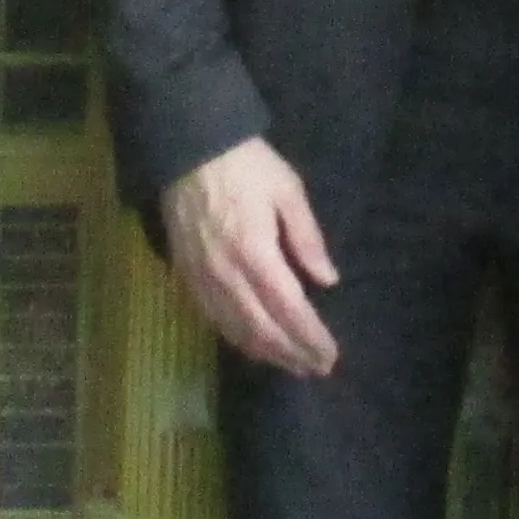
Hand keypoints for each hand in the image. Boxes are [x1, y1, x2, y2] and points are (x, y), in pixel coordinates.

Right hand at [161, 138, 340, 375]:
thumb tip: (327, 280)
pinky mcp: (187, 277)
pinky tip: (254, 346)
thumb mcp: (287, 189)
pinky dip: (238, 339)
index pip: (289, 310)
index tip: (331, 356)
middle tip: (318, 369)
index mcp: (256, 253)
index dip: (311, 338)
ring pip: (237, 330)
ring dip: (268, 354)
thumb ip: (307, 237)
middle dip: (293, 353)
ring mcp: (203, 279)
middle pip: (264, 330)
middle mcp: (227, 275)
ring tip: (293, 365)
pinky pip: (213, 319)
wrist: (187, 150)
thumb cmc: (245, 165)